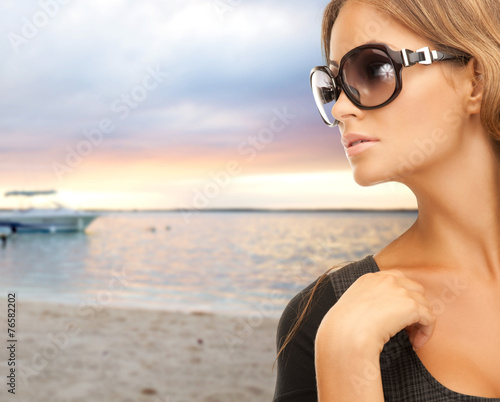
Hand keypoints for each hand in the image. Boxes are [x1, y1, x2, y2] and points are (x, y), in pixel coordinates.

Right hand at [319, 270, 435, 352]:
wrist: (347, 334)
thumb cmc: (344, 328)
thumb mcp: (352, 306)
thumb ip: (367, 302)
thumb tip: (380, 315)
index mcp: (370, 278)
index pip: (396, 279)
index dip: (401, 298)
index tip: (396, 316)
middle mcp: (387, 280)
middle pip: (414, 289)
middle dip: (414, 307)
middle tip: (406, 328)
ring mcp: (400, 291)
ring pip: (424, 304)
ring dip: (420, 322)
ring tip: (411, 339)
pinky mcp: (411, 306)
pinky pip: (430, 318)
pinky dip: (426, 332)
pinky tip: (415, 344)